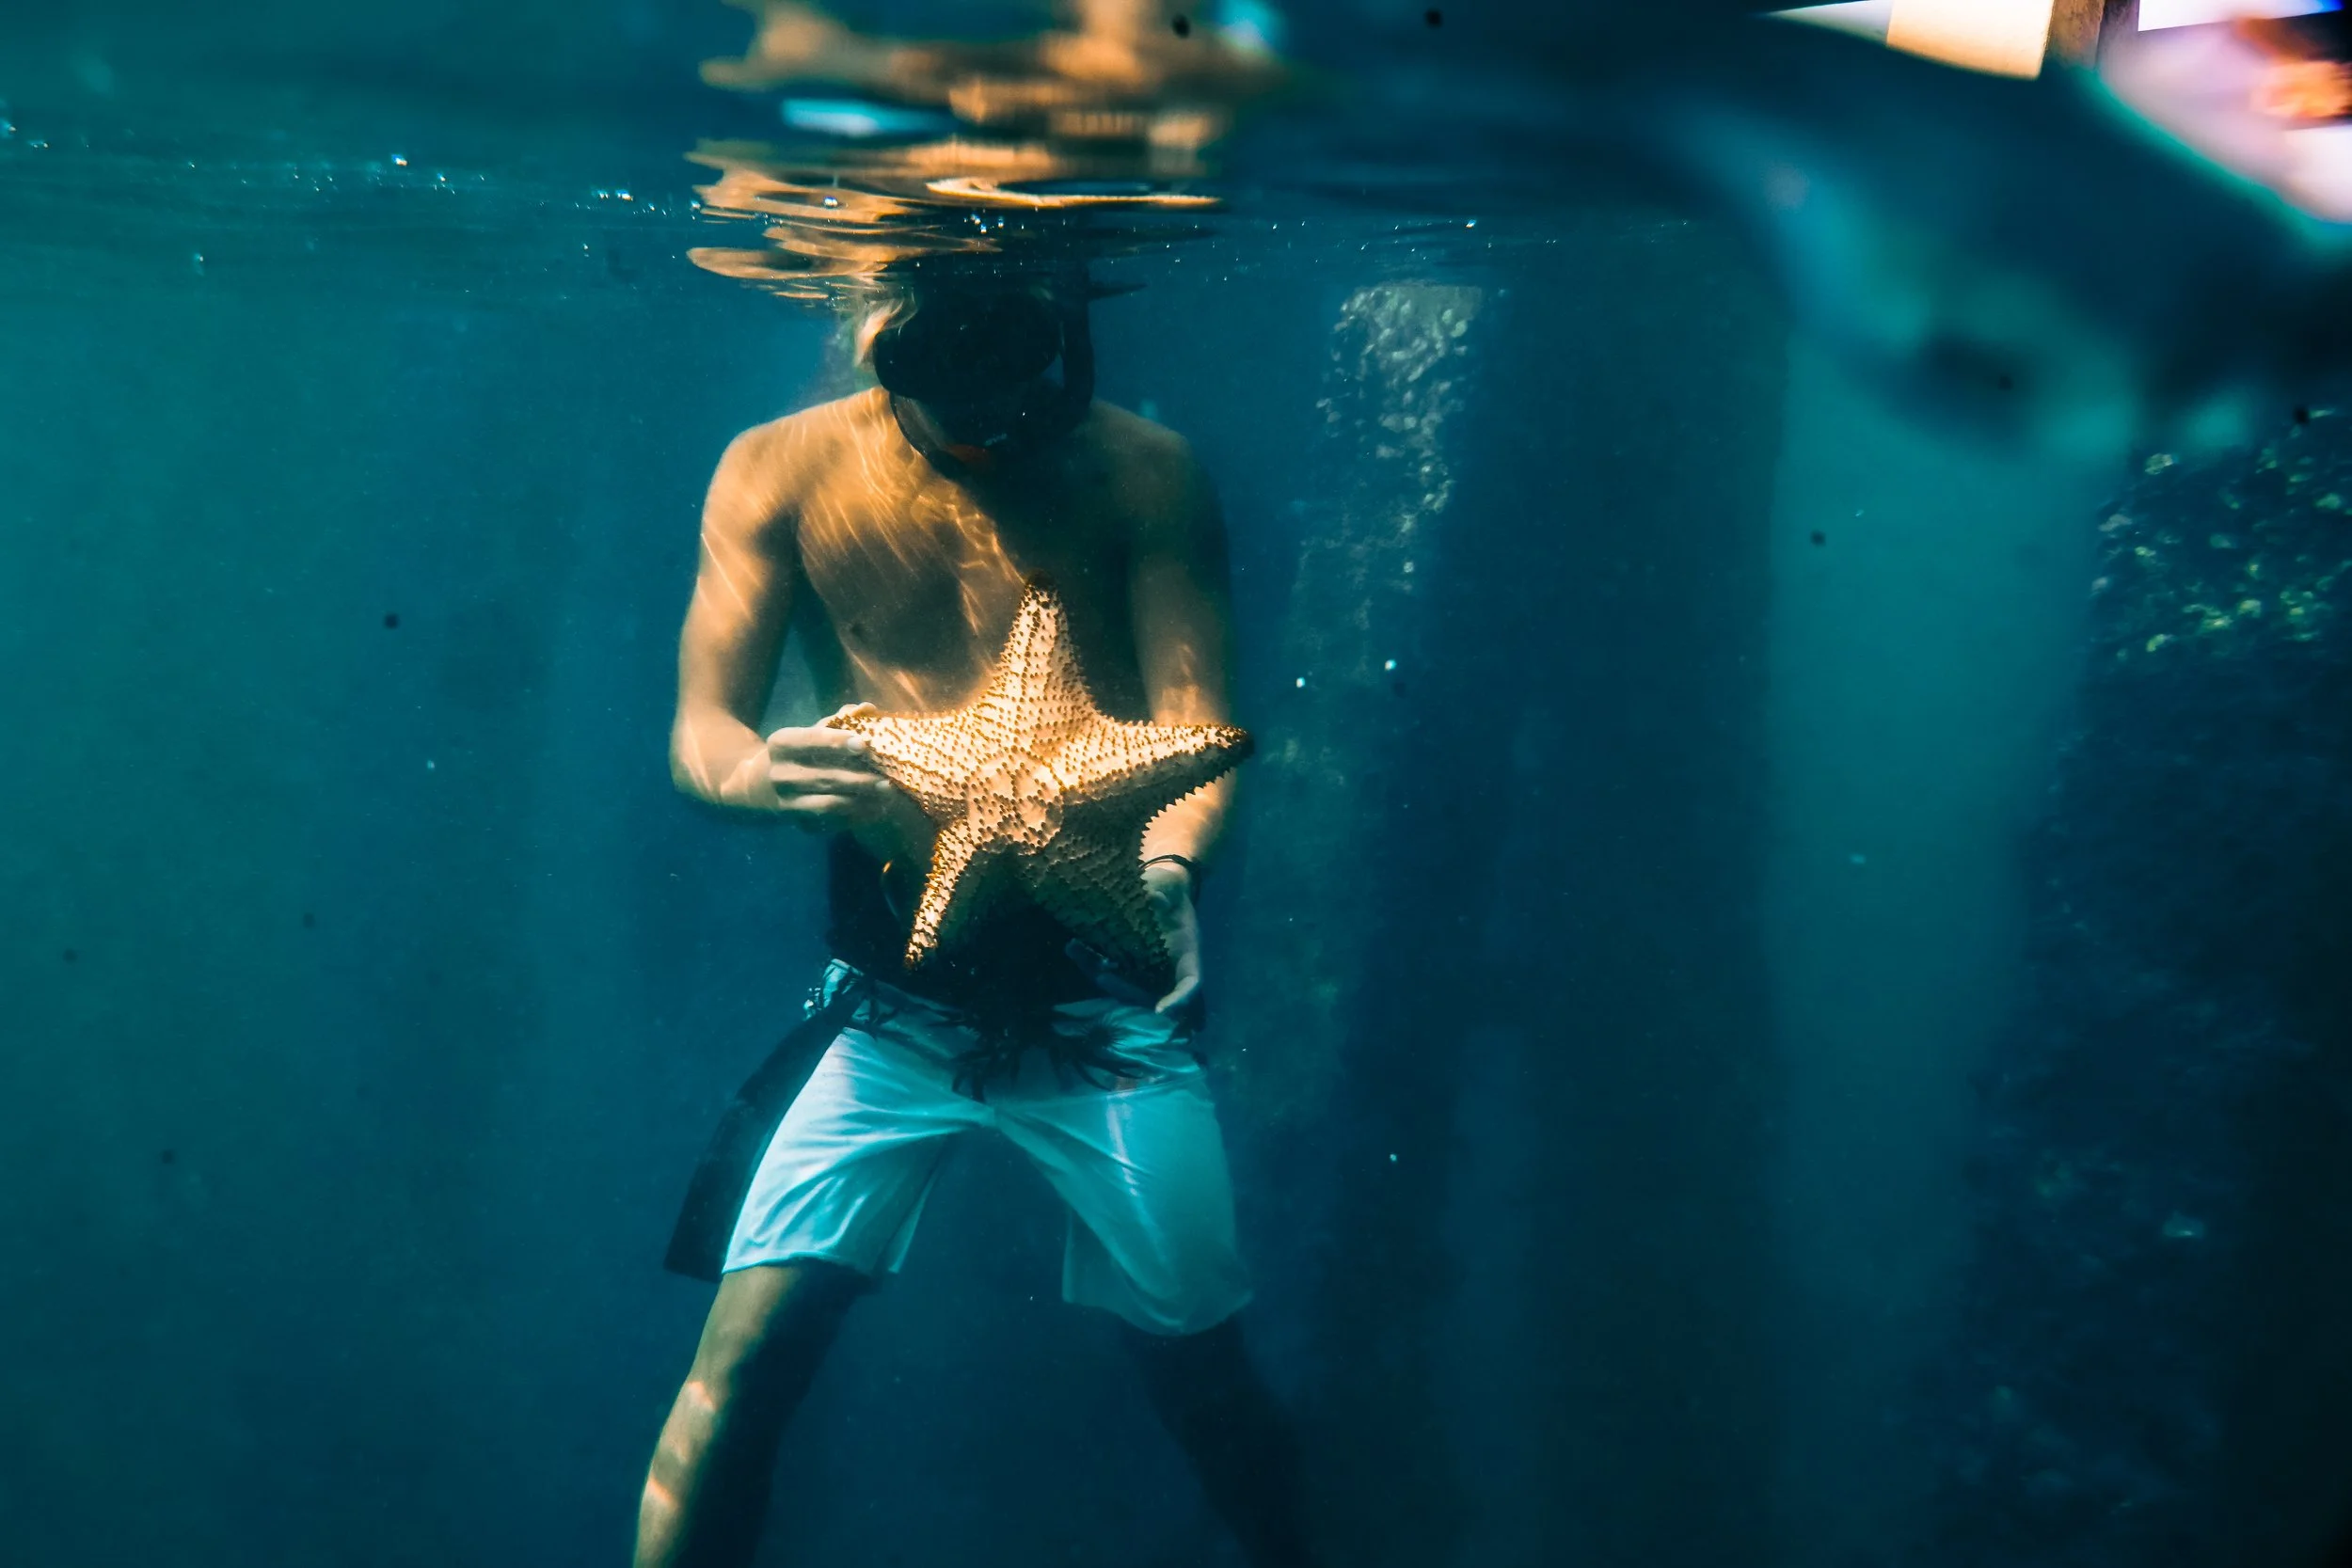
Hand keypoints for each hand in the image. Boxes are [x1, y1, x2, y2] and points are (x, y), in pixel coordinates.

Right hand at [763, 705, 899, 830]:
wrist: (764, 786)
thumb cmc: (802, 752)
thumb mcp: (812, 732)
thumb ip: (840, 720)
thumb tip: (867, 708)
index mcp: (781, 744)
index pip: (811, 741)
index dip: (837, 742)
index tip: (864, 744)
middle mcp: (781, 775)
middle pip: (826, 777)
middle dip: (860, 777)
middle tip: (889, 776)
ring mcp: (789, 803)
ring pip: (831, 804)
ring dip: (863, 799)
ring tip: (888, 792)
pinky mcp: (801, 824)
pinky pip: (835, 822)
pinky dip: (859, 815)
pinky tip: (878, 807)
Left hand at [1065, 861, 1203, 1018]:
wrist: (1156, 887)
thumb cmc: (1169, 887)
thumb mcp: (1169, 884)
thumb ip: (1163, 891)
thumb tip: (1154, 898)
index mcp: (1186, 954)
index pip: (1189, 984)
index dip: (1178, 1000)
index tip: (1161, 1011)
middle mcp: (1165, 968)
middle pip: (1147, 993)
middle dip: (1124, 989)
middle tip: (1102, 976)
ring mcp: (1142, 968)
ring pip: (1120, 983)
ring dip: (1096, 972)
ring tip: (1076, 951)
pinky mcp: (1122, 961)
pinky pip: (1105, 967)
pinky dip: (1088, 960)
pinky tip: (1073, 945)